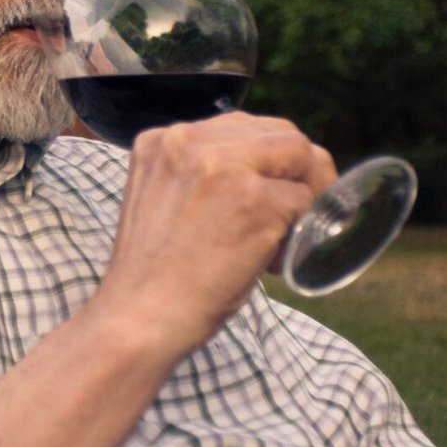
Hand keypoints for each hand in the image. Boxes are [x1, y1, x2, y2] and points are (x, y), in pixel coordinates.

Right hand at [98, 112, 337, 359]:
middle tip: (301, 211)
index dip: (270, 159)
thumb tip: (259, 175)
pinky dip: (301, 232)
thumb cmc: (154, 277)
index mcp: (162, 140)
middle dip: (300, 168)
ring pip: (299, 156)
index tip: (276, 190)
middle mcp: (189, 141)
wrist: (139, 319)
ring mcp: (223, 167)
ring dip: (307, 193)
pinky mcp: (253, 199)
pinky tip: (276, 261)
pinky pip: (303, 201)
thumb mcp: (164, 202)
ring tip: (288, 235)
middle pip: (278, 131)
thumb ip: (200, 176)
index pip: (241, 127)